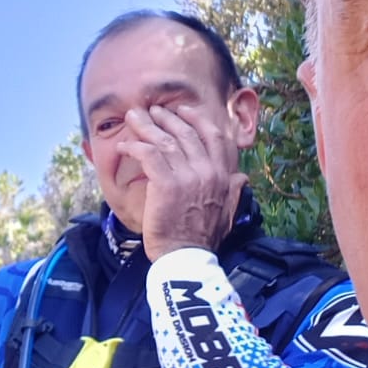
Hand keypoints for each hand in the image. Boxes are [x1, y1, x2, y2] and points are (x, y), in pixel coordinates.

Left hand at [124, 101, 247, 262]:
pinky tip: (124, 146)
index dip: (199, 119)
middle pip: (187, 133)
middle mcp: (208, 171)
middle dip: (168, 118)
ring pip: (165, 141)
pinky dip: (135, 147)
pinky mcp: (165, 183)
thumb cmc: (204, 238)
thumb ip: (234, 191)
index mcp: (224, 175)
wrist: (188, 257)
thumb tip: (242, 177)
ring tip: (134, 118)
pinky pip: (148, 155)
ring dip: (147, 126)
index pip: (216, 137)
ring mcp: (187, 176)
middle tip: (152, 111)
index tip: (184, 110)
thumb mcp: (228, 212)